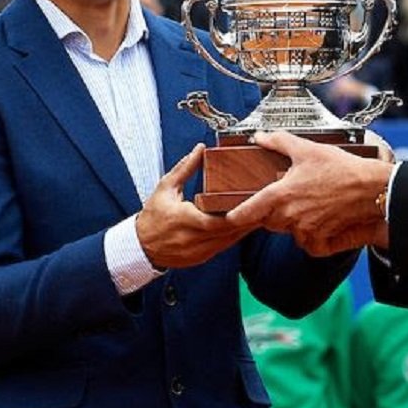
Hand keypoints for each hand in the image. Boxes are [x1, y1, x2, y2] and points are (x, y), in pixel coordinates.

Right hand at [134, 144, 250, 267]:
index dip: (238, 213)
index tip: (252, 200)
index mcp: (185, 220)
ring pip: (231, 241)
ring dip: (246, 228)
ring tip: (260, 213)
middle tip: (265, 204)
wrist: (142, 247)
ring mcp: (200, 251)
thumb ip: (184, 168)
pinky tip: (245, 225)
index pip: (218, 220)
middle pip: (230, 231)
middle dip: (249, 219)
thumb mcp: (166, 188)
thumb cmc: (152, 217)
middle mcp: (194, 238)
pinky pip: (225, 246)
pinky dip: (236, 236)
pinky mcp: (204, 257)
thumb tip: (199, 150)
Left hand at [226, 132, 390, 255]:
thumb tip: (260, 136)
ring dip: (291, 223)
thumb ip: (280, 142)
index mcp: (280, 195)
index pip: (247, 211)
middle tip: (288, 197)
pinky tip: (317, 223)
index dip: (235, 215)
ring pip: (288, 231)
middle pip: (268, 221)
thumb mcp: (308, 149)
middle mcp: (289, 216)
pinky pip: (307, 244)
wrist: (372, 188)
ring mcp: (305, 230)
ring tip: (307, 206)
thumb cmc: (341, 168)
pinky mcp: (321, 240)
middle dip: (272, 212)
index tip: (229, 217)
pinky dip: (309, 238)